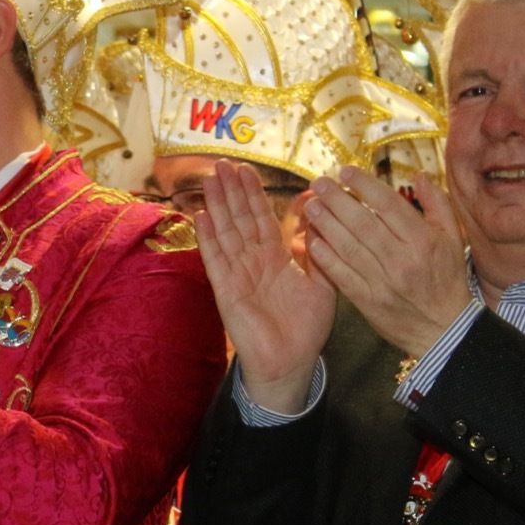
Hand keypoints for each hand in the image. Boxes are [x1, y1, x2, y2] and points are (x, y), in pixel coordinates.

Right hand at [195, 159, 335, 412]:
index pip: (262, 218)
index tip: (247, 169)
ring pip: (226, 233)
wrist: (292, 362)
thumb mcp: (323, 284)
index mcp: (275, 258)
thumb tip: (317, 216)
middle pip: (239, 219)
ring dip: (217, 206)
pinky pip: (215, 260)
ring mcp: (237, 274)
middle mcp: (253, 261)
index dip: (253, 194)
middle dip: (231, 191)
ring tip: (210, 180)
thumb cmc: (307, 327)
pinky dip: (208, 239)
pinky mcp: (227, 290)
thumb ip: (317, 251)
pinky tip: (200, 217)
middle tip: (222, 163)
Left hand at [300, 166, 471, 357]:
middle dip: (336, 199)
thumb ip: (437, 204)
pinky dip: (325, 257)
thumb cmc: (447, 279)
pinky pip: (341, 275)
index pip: (388, 205)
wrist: (443, 329)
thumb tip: (419, 174)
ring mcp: (383, 282)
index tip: (344, 171)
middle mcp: (402, 259)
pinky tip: (311, 240)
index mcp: (424, 241)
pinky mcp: (368, 301)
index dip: (364, 185)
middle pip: (363, 223)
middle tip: (318, 182)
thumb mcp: (453, 239)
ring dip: (325, 224)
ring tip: (311, 206)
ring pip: (349, 247)